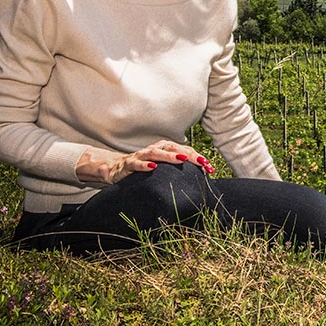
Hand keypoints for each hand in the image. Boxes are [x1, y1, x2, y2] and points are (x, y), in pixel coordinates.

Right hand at [77, 140, 214, 184]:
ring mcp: (141, 155)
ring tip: (182, 160)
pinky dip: (145, 164)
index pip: (184, 151)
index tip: (210, 167)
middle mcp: (154, 149)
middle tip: (202, 162)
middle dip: (189, 155)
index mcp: (165, 149)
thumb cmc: (144, 168)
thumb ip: (177, 170)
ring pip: (156, 153)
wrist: (115, 169)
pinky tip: (153, 168)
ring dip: (169, 156)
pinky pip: (136, 163)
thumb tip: (200, 176)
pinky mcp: (128, 164)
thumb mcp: (162, 169)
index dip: (197, 158)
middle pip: (174, 149)